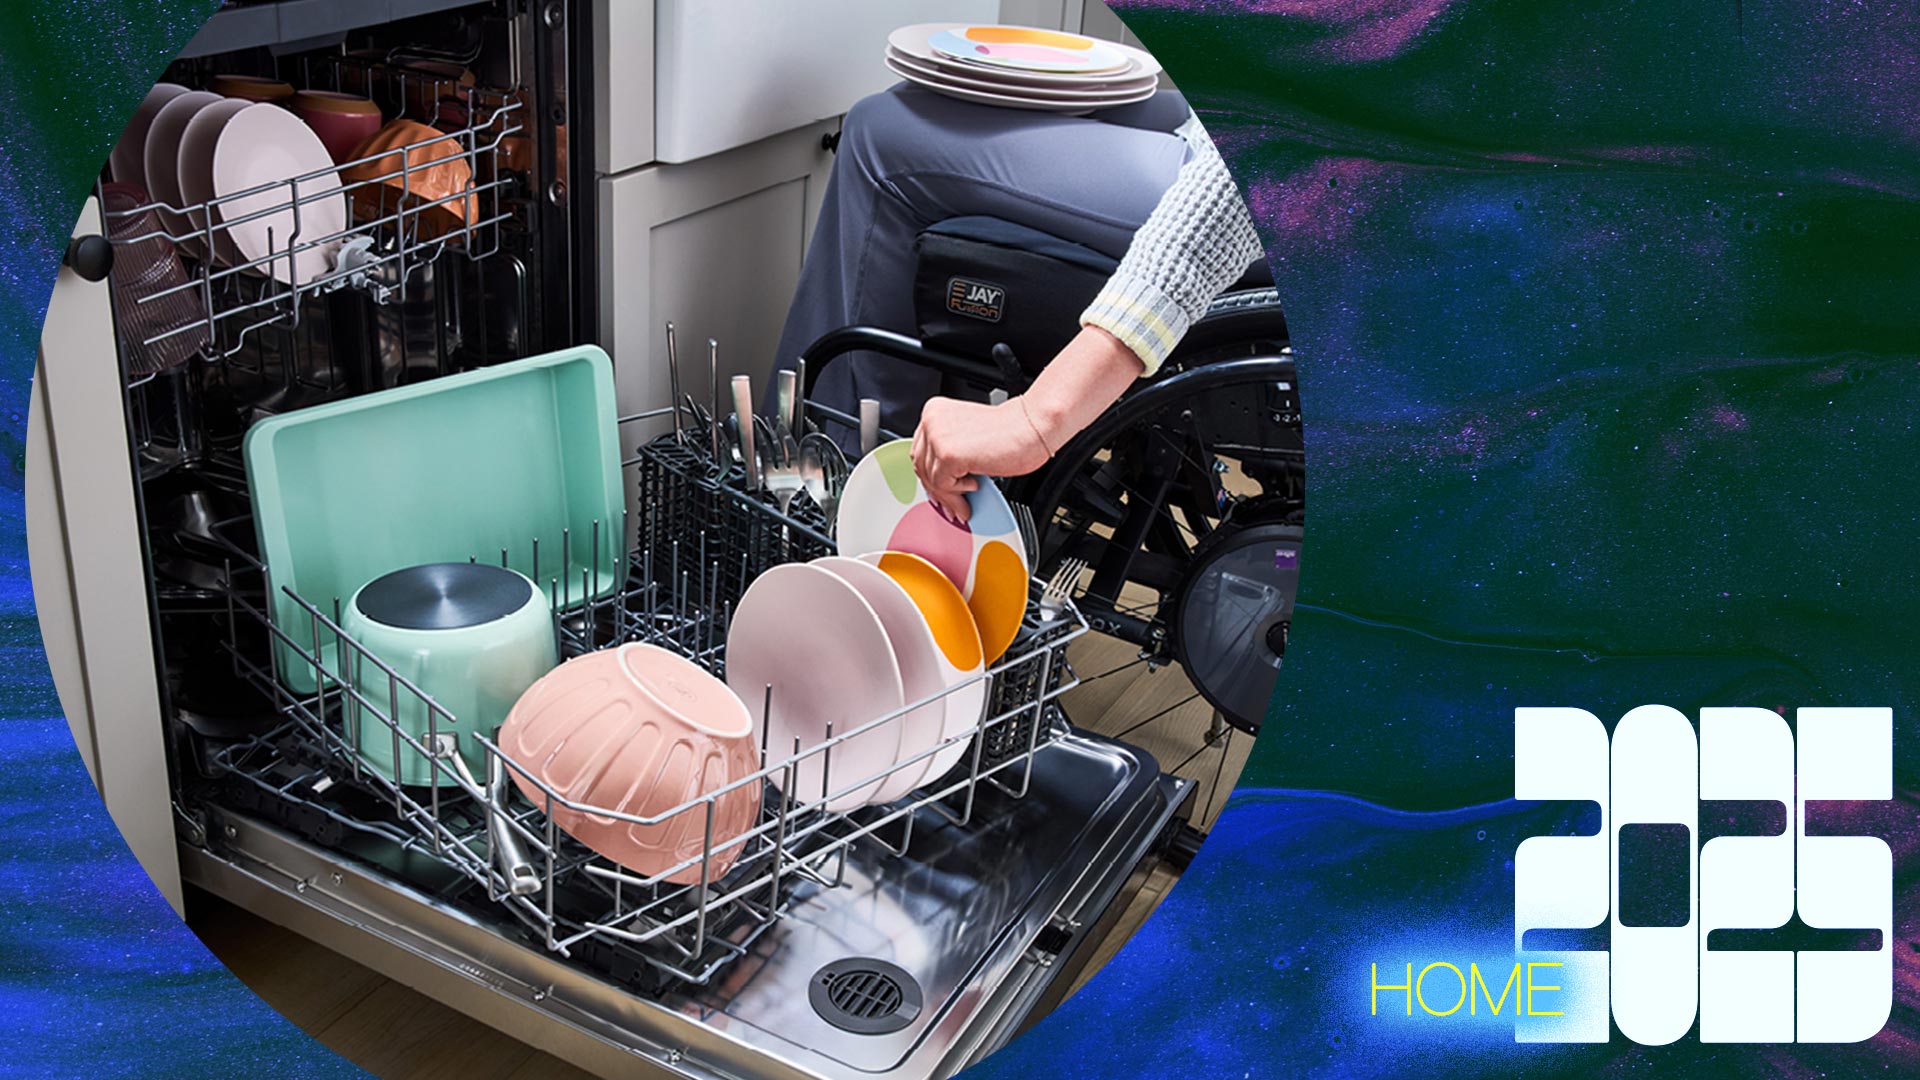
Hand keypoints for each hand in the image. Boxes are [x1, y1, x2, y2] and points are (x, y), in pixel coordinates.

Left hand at [910, 396, 1051, 520]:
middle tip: (954, 505)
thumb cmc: (1010, 431)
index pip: (921, 451)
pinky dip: (958, 494)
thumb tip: (939, 481)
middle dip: (938, 490)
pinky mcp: (948, 453)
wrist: (1032, 426)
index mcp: (935, 412)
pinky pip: (943, 485)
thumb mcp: (968, 437)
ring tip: (966, 502)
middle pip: (922, 466)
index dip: (931, 475)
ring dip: (950, 496)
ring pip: (931, 479)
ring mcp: (938, 436)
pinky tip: (974, 486)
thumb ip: (950, 451)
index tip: (941, 490)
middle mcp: (932, 420)